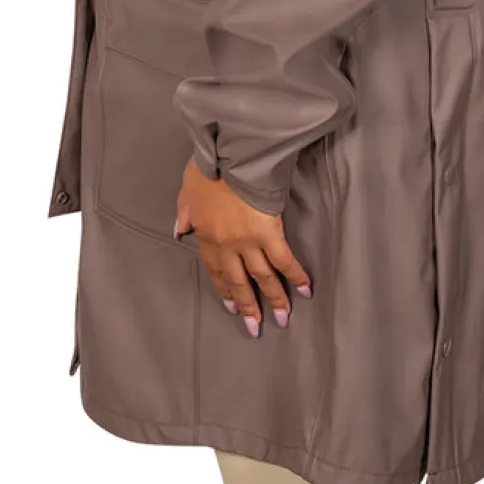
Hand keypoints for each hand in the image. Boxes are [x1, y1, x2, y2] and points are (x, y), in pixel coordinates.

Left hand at [175, 157, 311, 337]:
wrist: (229, 156)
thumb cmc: (208, 168)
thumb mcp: (187, 191)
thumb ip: (184, 212)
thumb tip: (179, 231)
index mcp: (207, 236)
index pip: (216, 270)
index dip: (225, 290)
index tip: (232, 306)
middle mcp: (227, 245)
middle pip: (239, 282)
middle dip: (248, 306)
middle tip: (255, 327)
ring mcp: (248, 242)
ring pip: (262, 277)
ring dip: (274, 299)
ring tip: (283, 318)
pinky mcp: (269, 233)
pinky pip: (284, 260)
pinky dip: (295, 276)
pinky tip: (305, 290)